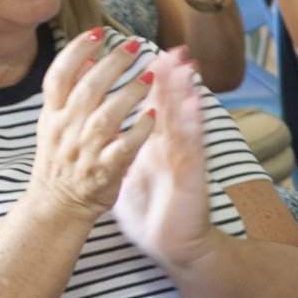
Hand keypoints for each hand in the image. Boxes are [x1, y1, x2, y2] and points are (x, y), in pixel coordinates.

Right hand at [27, 30, 156, 222]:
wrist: (55, 206)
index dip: (76, 51)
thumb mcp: (55, 123)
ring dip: (129, 93)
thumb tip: (90, 57)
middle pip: (87, 89)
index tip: (98, 32)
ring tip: (150, 76)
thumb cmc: (60, 160)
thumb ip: (71, 91)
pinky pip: (123, 147)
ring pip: (107, 116)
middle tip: (134, 47)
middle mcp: (65, 130)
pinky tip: (153, 115)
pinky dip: (138, 130)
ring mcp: (84, 151)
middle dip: (112, 64)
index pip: (58, 76)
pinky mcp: (103, 171)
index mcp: (52, 115)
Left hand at [112, 51, 216, 269]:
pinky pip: (191, 148)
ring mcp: (183, 161)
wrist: (173, 246)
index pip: (151, 108)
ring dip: (186, 93)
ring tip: (187, 67)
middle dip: (172, 78)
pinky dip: (191, 126)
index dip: (150, 82)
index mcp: (153, 148)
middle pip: (170, 107)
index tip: (146, 56)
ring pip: (183, 121)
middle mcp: (170, 150)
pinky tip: (193, 106)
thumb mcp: (129, 176)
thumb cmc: (152, 214)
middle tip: (175, 51)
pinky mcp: (191, 177)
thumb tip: (104, 134)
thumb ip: (121, 152)